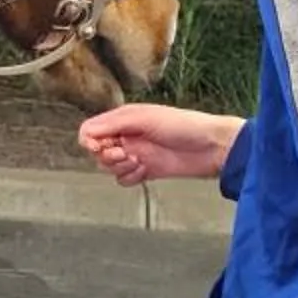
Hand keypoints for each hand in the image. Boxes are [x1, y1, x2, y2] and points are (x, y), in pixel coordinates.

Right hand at [77, 104, 244, 186]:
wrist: (211, 148)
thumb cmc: (182, 125)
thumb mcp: (144, 117)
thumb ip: (113, 123)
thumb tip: (86, 133)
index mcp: (123, 120)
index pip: (91, 131)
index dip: (91, 141)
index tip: (100, 147)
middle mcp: (126, 137)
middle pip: (98, 152)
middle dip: (108, 156)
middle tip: (125, 153)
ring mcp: (135, 154)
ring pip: (109, 167)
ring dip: (120, 167)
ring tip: (139, 161)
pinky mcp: (145, 171)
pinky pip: (124, 180)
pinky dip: (130, 177)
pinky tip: (144, 171)